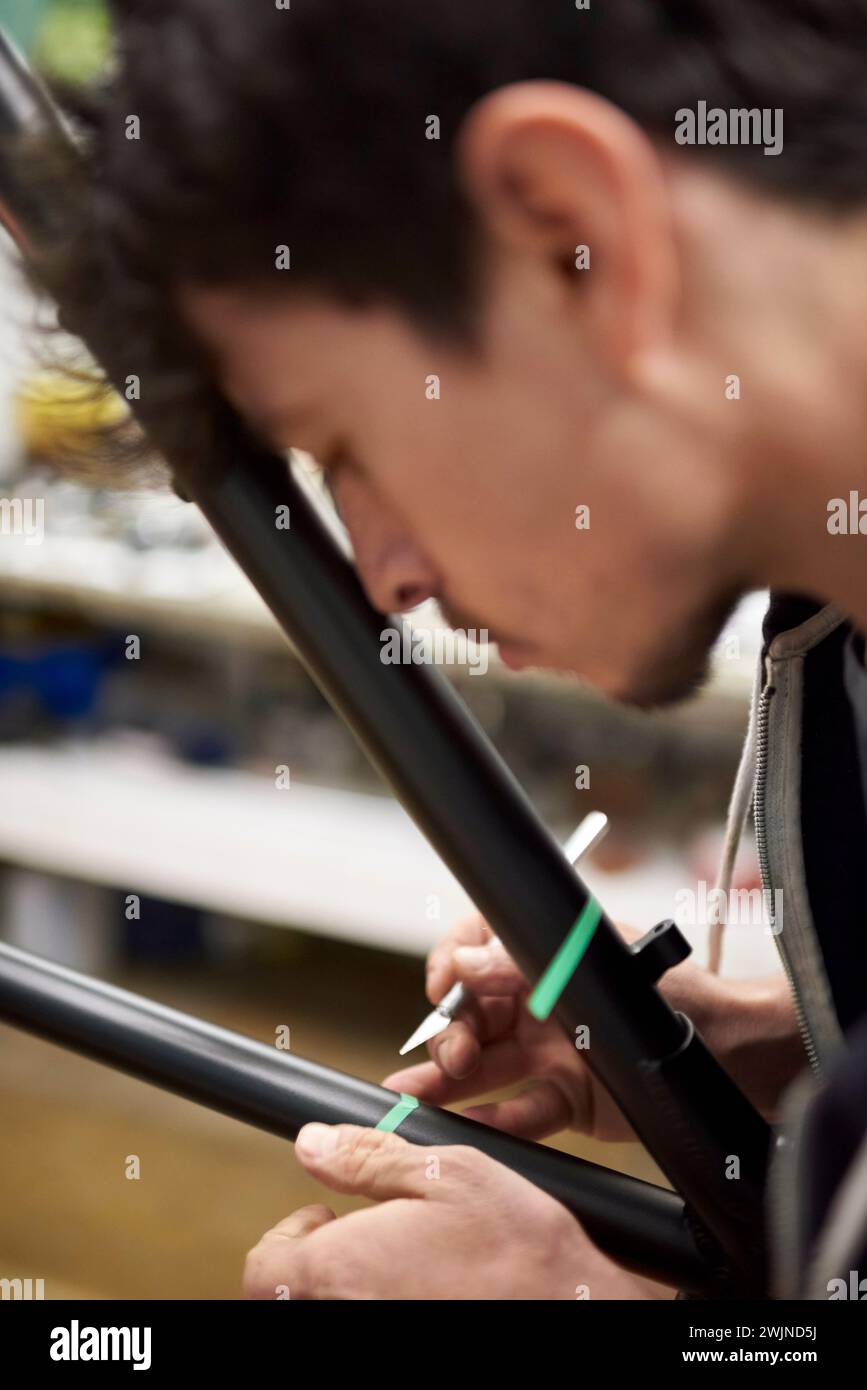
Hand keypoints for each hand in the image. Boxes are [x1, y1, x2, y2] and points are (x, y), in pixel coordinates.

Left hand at [243, 1122, 662, 1298]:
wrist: (574, 1310)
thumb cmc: (517, 1250)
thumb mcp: (448, 1172)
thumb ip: (368, 1157)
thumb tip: (315, 1143)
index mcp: (341, 1268)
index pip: (265, 1264)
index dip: (291, 1234)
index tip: (327, 1217)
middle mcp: (345, 1317)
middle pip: (290, 1298)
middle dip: (319, 1265)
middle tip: (364, 1242)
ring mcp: (373, 1340)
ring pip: (329, 1314)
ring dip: (350, 1290)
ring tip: (398, 1270)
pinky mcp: (402, 1361)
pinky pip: (370, 1329)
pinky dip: (383, 1307)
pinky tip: (422, 1294)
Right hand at [384, 914, 801, 1140]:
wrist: (734, 1056)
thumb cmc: (677, 996)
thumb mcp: (602, 969)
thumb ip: (529, 964)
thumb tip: (467, 960)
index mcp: (545, 958)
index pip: (478, 947)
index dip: (451, 961)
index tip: (442, 982)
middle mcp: (541, 1003)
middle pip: (472, 1014)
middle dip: (449, 1031)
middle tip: (454, 1052)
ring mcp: (551, 1052)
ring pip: (485, 1066)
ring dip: (447, 1079)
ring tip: (413, 1094)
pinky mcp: (567, 1100)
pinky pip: (520, 1111)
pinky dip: (492, 1120)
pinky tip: (465, 1124)